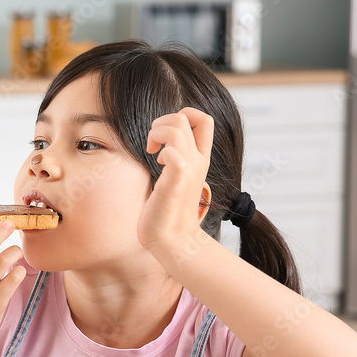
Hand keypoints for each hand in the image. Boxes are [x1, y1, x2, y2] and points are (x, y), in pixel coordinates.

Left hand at [137, 108, 213, 255]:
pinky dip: (165, 154)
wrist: (173, 241)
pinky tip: (157, 164)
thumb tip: (164, 145)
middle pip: (184, 119)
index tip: (165, 135)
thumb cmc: (169, 211)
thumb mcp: (178, 177)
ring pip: (176, 130)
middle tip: (152, 146)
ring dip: (157, 134)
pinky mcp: (174, 185)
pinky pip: (175, 158)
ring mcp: (188, 172)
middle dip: (161, 123)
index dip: (183, 114)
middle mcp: (197, 162)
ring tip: (152, 153)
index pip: (204, 119)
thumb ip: (176, 159)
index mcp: (200, 159)